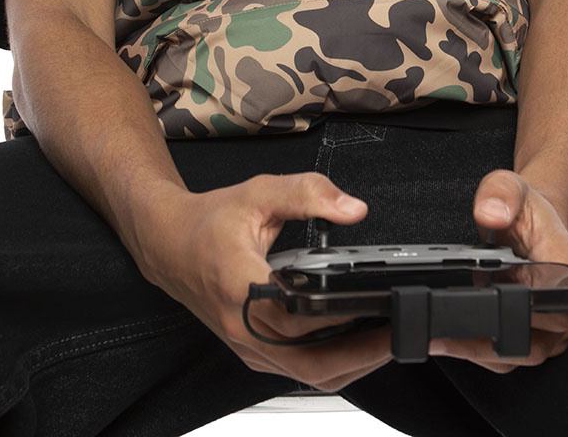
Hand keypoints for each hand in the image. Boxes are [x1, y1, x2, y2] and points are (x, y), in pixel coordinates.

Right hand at [138, 171, 392, 389]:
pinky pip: (297, 370)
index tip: (382, 306)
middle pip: (312, 366)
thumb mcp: (258, 192)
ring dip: (350, 365)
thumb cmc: (207, 222)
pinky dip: (329, 363)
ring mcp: (247, 346)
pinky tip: (353, 342)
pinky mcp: (252, 351)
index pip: (301, 319)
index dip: (344, 318)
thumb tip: (352, 208)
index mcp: (243, 288)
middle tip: (399, 334)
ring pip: (307, 376)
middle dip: (362, 356)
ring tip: (385, 339)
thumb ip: (307, 193)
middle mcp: (244, 328)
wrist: (168, 243)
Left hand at [429, 169, 567, 372]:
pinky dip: (485, 352)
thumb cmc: (525, 208)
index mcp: (566, 264)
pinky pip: (514, 355)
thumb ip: (499, 194)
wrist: (530, 220)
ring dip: (484, 352)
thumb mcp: (508, 185)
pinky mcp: (537, 332)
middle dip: (491, 341)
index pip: (551, 302)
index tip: (478, 308)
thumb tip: (490, 212)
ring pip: (524, 354)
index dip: (516, 311)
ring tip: (443, 340)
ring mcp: (553, 322)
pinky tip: (454, 341)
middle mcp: (566, 299)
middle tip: (446, 333)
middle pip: (537, 339)